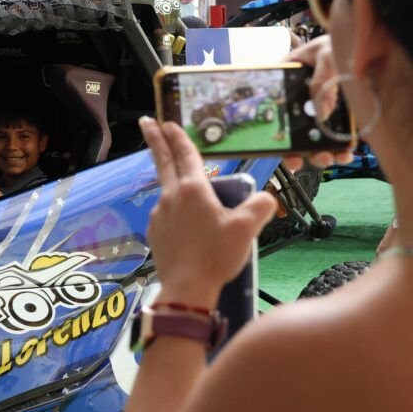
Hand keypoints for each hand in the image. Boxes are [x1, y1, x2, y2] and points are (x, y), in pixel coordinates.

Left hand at [141, 118, 275, 307]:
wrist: (186, 289)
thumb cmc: (216, 256)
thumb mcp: (247, 229)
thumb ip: (261, 206)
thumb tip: (266, 197)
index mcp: (193, 190)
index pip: (185, 154)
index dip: (178, 136)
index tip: (167, 122)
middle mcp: (172, 197)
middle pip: (164, 163)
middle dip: (155, 140)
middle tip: (146, 122)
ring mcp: (160, 215)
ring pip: (169, 192)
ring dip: (174, 184)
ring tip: (191, 195)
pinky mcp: (156, 233)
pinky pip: (167, 215)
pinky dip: (175, 211)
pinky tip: (188, 225)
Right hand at [283, 35, 354, 170]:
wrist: (360, 41)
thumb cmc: (334, 42)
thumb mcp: (324, 54)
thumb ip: (320, 80)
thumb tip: (322, 113)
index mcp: (288, 83)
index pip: (276, 112)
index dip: (278, 136)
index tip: (289, 151)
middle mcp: (300, 99)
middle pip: (294, 131)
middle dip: (304, 151)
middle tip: (319, 157)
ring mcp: (319, 107)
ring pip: (315, 137)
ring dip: (324, 151)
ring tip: (336, 157)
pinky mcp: (337, 113)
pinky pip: (336, 134)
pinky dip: (342, 145)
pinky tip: (347, 150)